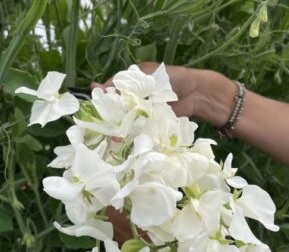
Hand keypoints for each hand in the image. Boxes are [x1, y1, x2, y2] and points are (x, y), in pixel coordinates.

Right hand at [90, 62, 235, 127]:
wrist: (195, 94)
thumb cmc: (173, 79)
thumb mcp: (148, 77)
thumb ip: (127, 84)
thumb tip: (104, 89)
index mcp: (135, 80)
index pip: (114, 87)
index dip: (103, 94)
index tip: (92, 99)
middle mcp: (138, 95)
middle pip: (119, 105)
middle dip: (109, 112)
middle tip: (99, 119)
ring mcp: (145, 109)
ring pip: (127, 117)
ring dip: (119, 124)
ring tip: (110, 132)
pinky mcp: (152, 121)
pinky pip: (139, 126)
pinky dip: (131, 131)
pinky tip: (122, 137)